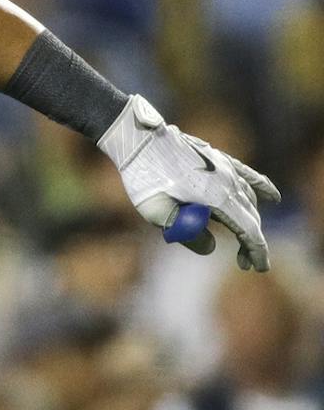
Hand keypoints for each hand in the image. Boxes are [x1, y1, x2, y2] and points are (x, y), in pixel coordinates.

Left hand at [98, 95, 279, 270]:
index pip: (247, 229)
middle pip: (249, 216)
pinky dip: (262, 187)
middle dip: (250, 241)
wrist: (138, 140)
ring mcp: (225, 168)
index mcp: (215, 197)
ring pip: (247, 198)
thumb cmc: (143, 178)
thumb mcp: (158, 213)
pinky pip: (248, 175)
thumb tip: (212, 248)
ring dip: (251, 220)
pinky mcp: (219, 158)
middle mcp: (227, 181)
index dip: (255, 251)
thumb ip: (187, 233)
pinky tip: (272, 197)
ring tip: (243, 240)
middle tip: (243, 262)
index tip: (258, 268)